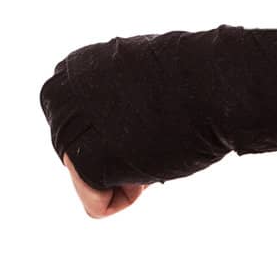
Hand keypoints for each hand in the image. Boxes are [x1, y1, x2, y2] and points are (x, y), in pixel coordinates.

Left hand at [38, 23, 276, 214]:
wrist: (218, 85)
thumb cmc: (198, 81)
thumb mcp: (141, 81)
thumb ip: (114, 100)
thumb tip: (113, 132)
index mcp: (71, 71)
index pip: (84, 132)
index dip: (123, 137)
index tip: (154, 116)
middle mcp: (57, 93)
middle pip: (81, 158)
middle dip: (121, 160)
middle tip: (157, 134)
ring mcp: (67, 127)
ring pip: (88, 182)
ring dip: (126, 177)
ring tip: (155, 146)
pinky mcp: (82, 161)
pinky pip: (95, 205)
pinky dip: (127, 199)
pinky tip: (151, 168)